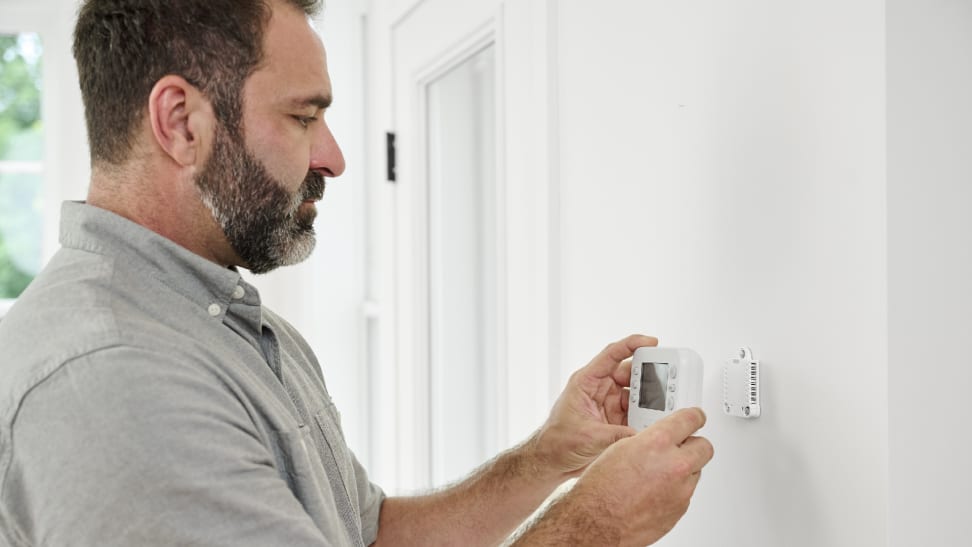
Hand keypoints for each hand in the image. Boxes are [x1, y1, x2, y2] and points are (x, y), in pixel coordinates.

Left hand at [531, 334, 657, 478]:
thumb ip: (617, 435)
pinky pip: (636, 411)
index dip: (632, 344)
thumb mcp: (589, 436)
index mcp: (587, 382)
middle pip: (629, 373)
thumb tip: (643, 435)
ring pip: (635, 393)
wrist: (551, 461)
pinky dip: (647, 415)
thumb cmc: (557, 442)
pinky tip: (656, 420)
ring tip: (665, 403)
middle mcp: (599, 388)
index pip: (611, 354)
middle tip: (667, 380)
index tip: (652, 342)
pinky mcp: (615, 418)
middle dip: (648, 375)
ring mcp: (608, 403)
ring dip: (650, 398)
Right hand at [569, 408, 713, 545]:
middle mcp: (674, 465)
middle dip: (693, 445)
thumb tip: (663, 439)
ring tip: (657, 475)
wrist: (596, 522)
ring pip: (696, 472)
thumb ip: (649, 440)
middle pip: (704, 447)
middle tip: (682, 446)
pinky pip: (686, 493)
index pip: (690, 419)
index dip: (695, 417)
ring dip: (683, 470)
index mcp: (657, 443)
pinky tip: (654, 492)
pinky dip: (675, 491)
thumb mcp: (621, 448)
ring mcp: (680, 490)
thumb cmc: (601, 488)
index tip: (696, 417)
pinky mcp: (680, 510)